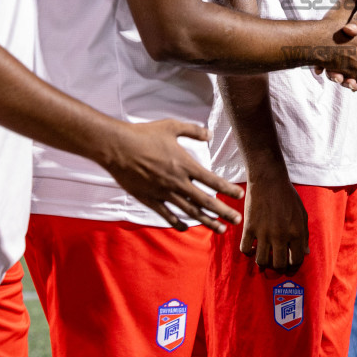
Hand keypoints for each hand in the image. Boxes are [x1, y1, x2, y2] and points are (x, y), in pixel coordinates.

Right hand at [103, 119, 243, 233]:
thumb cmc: (144, 134)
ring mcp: (163, 192)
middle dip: (223, 212)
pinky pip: (167, 215)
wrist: (117, 147)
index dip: (227, 189)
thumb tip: (210, 134)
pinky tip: (187, 228)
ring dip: (206, 221)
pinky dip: (178, 223)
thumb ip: (193, 131)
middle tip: (237, 220)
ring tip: (220, 229)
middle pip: (205, 200)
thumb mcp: (172, 126)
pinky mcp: (149, 199)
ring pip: (190, 211)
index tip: (239, 195)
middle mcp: (177, 181)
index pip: (212, 180)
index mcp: (185, 164)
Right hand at [240, 171, 308, 273]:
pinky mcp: (249, 227)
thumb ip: (304, 234)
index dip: (294, 266)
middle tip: (276, 262)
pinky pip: (245, 249)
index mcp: (296, 232)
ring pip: (261, 261)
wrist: (269, 180)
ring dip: (263, 262)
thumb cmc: (287, 196)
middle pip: (278, 265)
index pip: (296, 260)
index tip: (289, 265)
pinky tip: (252, 247)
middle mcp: (280, 236)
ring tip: (264, 257)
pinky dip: (248, 252)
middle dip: (278, 267)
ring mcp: (263, 233)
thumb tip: (305, 253)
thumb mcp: (302, 213)